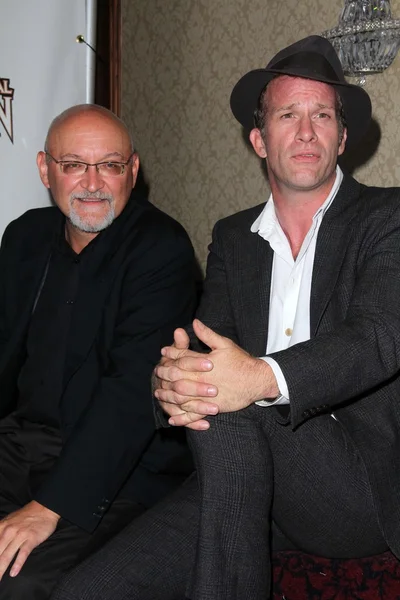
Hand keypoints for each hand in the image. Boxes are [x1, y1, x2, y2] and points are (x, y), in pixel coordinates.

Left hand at [0, 501, 59, 578]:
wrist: (45, 507)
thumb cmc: (26, 516)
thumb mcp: (8, 521)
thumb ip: (0, 532)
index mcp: (1, 527)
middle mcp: (8, 531)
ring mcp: (20, 535)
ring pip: (7, 556)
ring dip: (1, 569)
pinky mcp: (31, 539)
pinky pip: (23, 553)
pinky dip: (17, 564)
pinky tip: (13, 573)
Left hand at [155, 319, 277, 427]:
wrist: (257, 380)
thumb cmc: (241, 361)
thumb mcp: (224, 344)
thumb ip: (207, 334)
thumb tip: (195, 322)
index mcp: (203, 363)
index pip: (182, 357)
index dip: (171, 354)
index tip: (163, 352)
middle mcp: (201, 379)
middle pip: (176, 377)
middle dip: (164, 374)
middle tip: (157, 372)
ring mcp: (205, 395)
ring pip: (181, 397)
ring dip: (168, 395)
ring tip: (159, 393)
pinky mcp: (212, 407)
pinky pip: (194, 415)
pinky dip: (182, 418)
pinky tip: (172, 419)